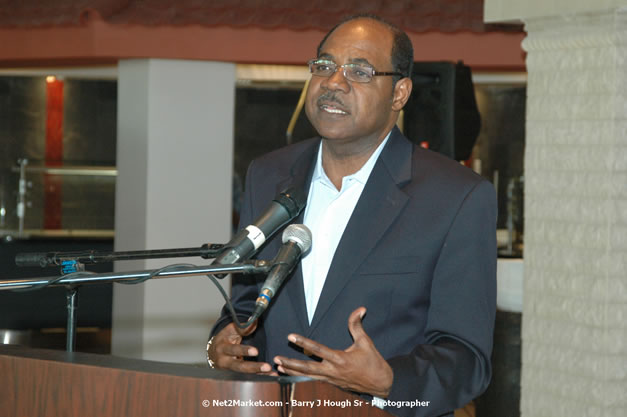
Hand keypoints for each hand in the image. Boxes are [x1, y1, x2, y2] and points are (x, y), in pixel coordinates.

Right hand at [208, 321, 276, 374]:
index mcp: (222, 347)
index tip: (256, 351)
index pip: (233, 349)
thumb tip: (254, 321)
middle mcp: (224, 361)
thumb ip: (241, 327)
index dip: (244, 351)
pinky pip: (249, 378)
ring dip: (258, 374)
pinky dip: (260, 377)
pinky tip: (271, 376)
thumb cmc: (224, 339)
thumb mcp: (229, 331)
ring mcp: (229, 370)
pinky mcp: (235, 375)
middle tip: (267, 366)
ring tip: (271, 373)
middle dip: (253, 367)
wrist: (212, 354)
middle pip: (239, 366)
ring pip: (244, 374)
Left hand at [273, 307, 392, 397]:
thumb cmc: (373, 362)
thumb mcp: (365, 342)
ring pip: (307, 377)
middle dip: (290, 363)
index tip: (291, 336)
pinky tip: (290, 376)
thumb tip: (360, 309)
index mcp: (340, 359)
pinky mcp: (331, 385)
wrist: (381, 384)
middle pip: (307, 368)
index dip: (303, 342)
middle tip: (277, 359)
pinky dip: (300, 379)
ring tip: (278, 367)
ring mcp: (331, 380)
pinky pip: (312, 382)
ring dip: (292, 372)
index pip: (317, 349)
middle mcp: (333, 371)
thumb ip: (357, 325)